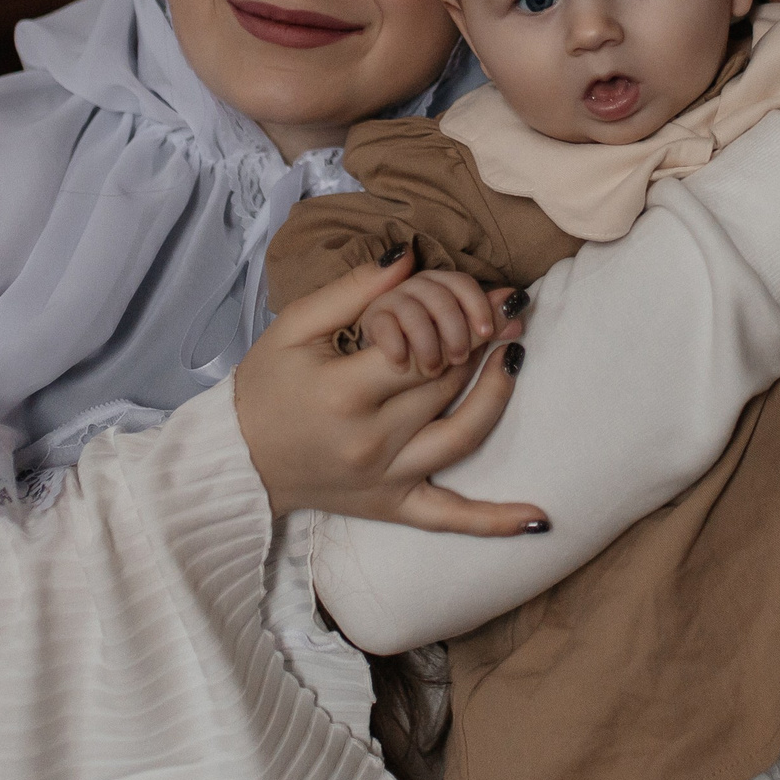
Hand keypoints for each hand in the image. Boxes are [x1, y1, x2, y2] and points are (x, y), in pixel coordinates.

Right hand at [235, 252, 543, 535]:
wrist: (238, 460)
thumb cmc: (265, 388)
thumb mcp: (294, 328)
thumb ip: (353, 291)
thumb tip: (408, 257)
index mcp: (344, 391)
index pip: (421, 345)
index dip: (456, 313)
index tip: (483, 291)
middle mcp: (371, 440)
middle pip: (447, 383)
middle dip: (482, 339)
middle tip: (508, 310)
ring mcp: (386, 478)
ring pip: (463, 435)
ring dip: (498, 393)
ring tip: (515, 353)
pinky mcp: (393, 506)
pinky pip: (451, 519)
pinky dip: (496, 522)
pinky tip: (541, 518)